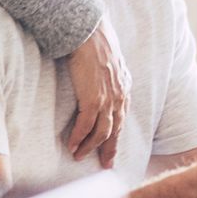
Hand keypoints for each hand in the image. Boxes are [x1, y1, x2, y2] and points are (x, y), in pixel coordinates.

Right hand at [65, 16, 130, 167]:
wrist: (90, 33)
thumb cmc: (96, 43)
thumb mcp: (110, 62)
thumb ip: (109, 75)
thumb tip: (102, 80)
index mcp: (124, 88)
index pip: (121, 118)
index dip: (116, 136)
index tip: (112, 149)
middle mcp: (119, 97)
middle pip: (115, 130)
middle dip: (109, 149)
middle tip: (104, 164)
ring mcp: (107, 100)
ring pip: (101, 132)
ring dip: (90, 147)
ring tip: (79, 156)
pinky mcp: (93, 99)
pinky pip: (86, 126)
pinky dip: (79, 138)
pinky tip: (72, 145)